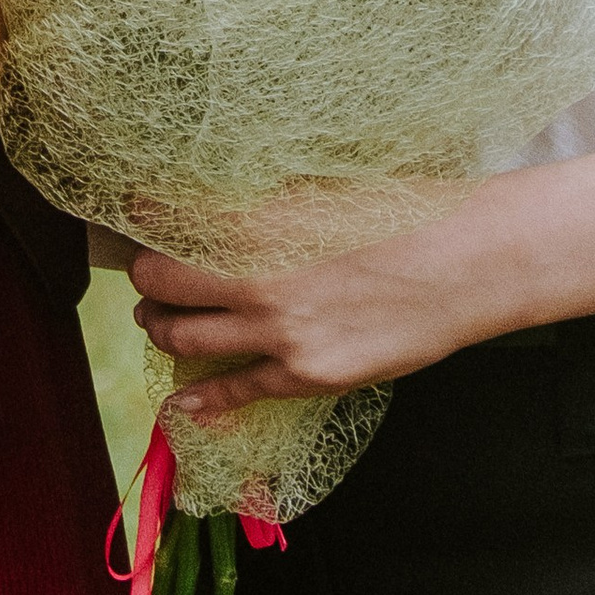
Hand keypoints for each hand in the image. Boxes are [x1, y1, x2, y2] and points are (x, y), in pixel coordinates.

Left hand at [130, 138, 594, 414]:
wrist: (461, 265)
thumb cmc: (402, 212)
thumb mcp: (322, 190)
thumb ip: (265, 203)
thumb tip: (218, 204)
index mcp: (255, 219)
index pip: (165, 218)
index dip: (141, 216)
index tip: (132, 214)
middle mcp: (253, 275)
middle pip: (161, 280)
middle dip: (145, 277)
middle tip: (144, 273)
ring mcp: (276, 332)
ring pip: (183, 337)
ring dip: (162, 327)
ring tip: (157, 320)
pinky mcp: (303, 373)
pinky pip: (235, 391)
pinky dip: (201, 399)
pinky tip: (181, 404)